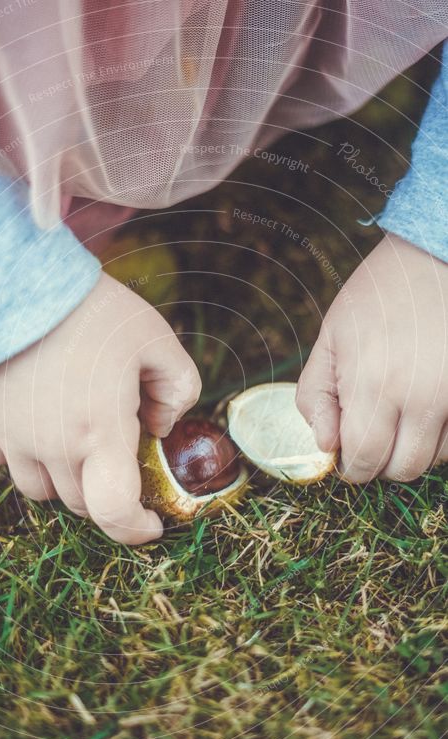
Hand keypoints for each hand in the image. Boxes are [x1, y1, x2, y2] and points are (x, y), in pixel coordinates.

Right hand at [0, 272, 200, 542]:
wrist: (18, 280)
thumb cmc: (94, 310)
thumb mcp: (158, 339)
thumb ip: (179, 389)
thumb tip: (162, 426)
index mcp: (100, 431)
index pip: (115, 511)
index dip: (136, 530)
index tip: (152, 524)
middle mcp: (53, 446)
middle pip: (82, 503)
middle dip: (109, 493)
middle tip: (121, 454)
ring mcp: (13, 437)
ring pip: (40, 491)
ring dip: (66, 480)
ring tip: (80, 442)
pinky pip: (1, 461)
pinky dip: (23, 458)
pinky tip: (38, 428)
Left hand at [296, 234, 447, 482]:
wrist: (433, 257)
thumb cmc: (376, 297)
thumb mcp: (330, 339)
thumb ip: (316, 396)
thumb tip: (325, 445)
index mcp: (372, 384)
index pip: (363, 460)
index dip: (350, 467)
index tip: (346, 453)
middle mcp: (419, 396)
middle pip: (402, 469)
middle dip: (380, 464)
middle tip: (371, 439)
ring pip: (435, 460)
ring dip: (413, 450)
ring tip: (400, 417)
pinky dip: (441, 437)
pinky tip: (426, 411)